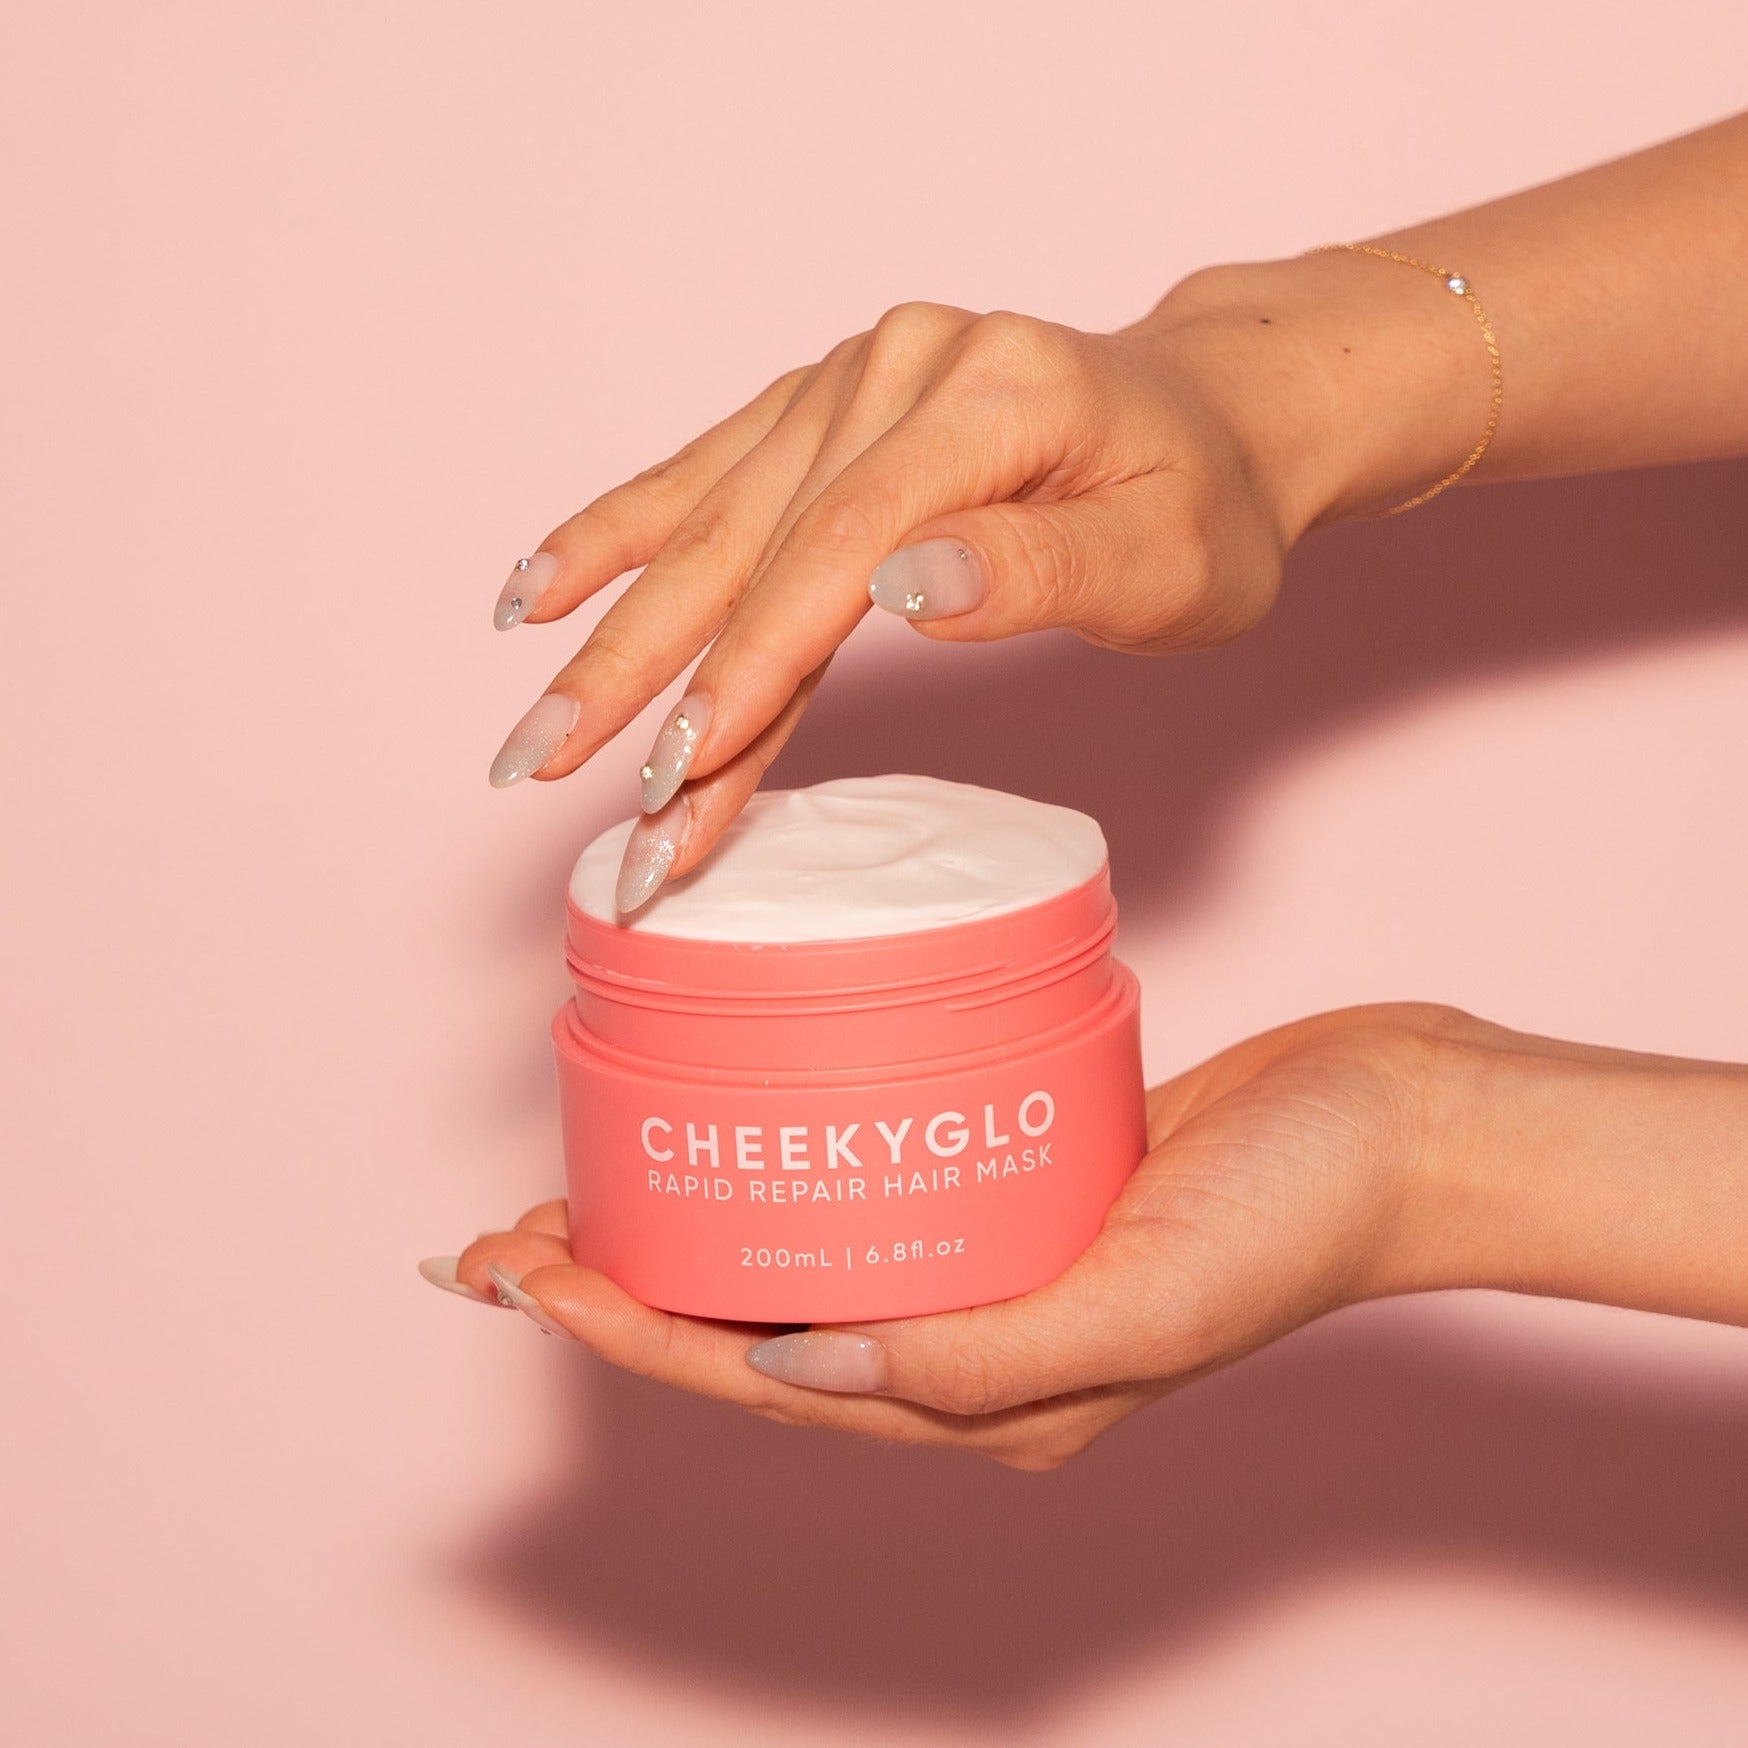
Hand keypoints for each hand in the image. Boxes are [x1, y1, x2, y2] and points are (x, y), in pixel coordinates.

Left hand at [422, 1005, 1462, 1468]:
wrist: (1396, 1126)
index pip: (761, 1380)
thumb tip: (796, 1366)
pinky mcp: (1014, 1189)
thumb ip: (978, 1356)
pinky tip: (734, 1132)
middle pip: (752, 1331)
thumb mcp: (1145, 1301)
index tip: (516, 1267)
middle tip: (501, 1235)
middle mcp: (973, 1350)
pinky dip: (777, 1176)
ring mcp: (991, 1269)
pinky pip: (864, 1200)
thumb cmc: (1296, 1213)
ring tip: (583, 1190)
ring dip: (685, 1235)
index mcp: (988, 1404)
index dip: (625, 1331)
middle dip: (620, 1291)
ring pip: (795, 1266)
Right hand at [484, 280, 1365, 907]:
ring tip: (529, 723)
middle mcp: (901, 365)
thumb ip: (1037, 570)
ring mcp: (853, 377)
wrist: (1215, 420)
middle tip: (539, 770)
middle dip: (640, 671)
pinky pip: (709, 471)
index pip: (837, 553)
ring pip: (712, 520)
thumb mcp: (1168, 561)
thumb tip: (898, 587)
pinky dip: (622, 531)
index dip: (751, 670)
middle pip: (746, 536)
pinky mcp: (827, 404)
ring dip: (612, 630)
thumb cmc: (1204, 508)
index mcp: (990, 394)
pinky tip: (543, 579)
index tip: (677, 778)